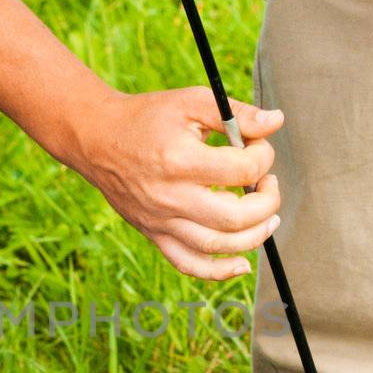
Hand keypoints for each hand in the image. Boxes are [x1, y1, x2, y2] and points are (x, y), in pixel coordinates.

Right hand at [57, 87, 283, 279]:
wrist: (97, 138)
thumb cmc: (147, 117)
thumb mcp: (191, 102)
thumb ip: (235, 113)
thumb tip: (276, 121)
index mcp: (180, 160)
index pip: (242, 170)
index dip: (263, 157)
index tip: (258, 147)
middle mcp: (170, 196)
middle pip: (236, 217)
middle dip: (267, 202)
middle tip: (268, 183)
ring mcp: (161, 221)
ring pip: (218, 245)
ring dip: (255, 235)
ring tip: (267, 217)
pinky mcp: (154, 234)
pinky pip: (189, 263)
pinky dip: (219, 271)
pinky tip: (242, 263)